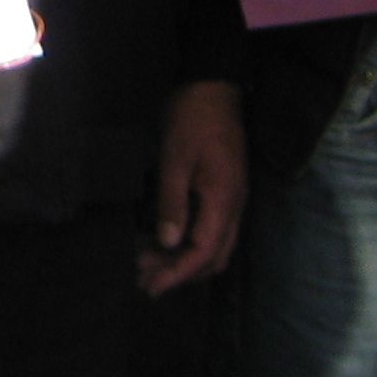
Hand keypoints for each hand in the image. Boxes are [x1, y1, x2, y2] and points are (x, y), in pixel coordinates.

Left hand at [138, 79, 244, 297]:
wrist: (214, 88)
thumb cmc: (191, 120)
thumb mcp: (175, 159)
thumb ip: (172, 203)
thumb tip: (168, 243)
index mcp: (223, 202)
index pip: (202, 253)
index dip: (176, 274)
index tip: (151, 287)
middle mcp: (233, 208)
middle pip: (212, 257)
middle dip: (179, 272)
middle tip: (143, 277)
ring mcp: (231, 200)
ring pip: (213, 246)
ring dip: (182, 258)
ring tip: (147, 262)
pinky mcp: (224, 192)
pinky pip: (210, 230)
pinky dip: (188, 241)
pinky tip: (163, 238)